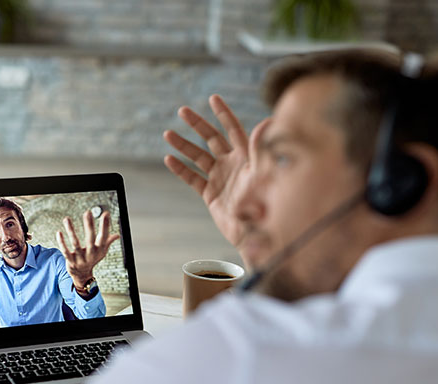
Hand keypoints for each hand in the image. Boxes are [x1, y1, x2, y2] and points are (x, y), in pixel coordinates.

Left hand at [56, 210, 119, 288]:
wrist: (82, 275)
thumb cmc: (92, 259)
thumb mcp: (101, 251)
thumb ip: (108, 241)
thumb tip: (117, 235)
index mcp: (99, 250)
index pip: (104, 236)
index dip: (105, 226)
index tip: (106, 214)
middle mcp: (91, 254)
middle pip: (90, 239)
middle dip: (89, 226)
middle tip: (88, 212)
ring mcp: (80, 258)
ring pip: (75, 243)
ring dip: (71, 231)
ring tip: (66, 219)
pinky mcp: (70, 261)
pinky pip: (65, 251)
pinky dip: (61, 242)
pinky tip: (59, 232)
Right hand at [163, 94, 255, 248]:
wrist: (256, 232)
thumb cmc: (266, 204)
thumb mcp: (266, 174)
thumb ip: (264, 149)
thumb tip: (269, 121)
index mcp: (246, 156)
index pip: (234, 130)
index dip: (223, 114)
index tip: (213, 98)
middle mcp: (232, 164)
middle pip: (212, 138)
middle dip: (198, 124)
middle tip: (182, 111)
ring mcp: (220, 178)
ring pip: (198, 156)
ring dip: (183, 145)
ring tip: (168, 133)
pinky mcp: (210, 194)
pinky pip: (192, 178)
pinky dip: (180, 169)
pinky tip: (169, 159)